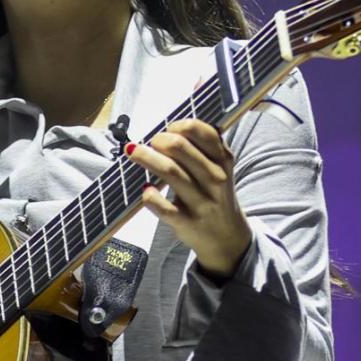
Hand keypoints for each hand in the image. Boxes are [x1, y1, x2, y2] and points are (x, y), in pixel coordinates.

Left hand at [124, 119, 251, 279]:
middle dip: (159, 140)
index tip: (168, 129)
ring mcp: (201, 202)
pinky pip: (164, 208)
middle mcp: (215, 178)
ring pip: (170, 172)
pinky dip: (151, 196)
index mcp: (223, 160)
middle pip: (180, 148)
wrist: (227, 237)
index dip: (179, 125)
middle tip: (152, 142)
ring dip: (147, 158)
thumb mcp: (220, 168)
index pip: (202, 132)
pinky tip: (145, 189)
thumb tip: (174, 124)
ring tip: (133, 152)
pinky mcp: (187, 222)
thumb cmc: (216, 195)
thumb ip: (204, 146)